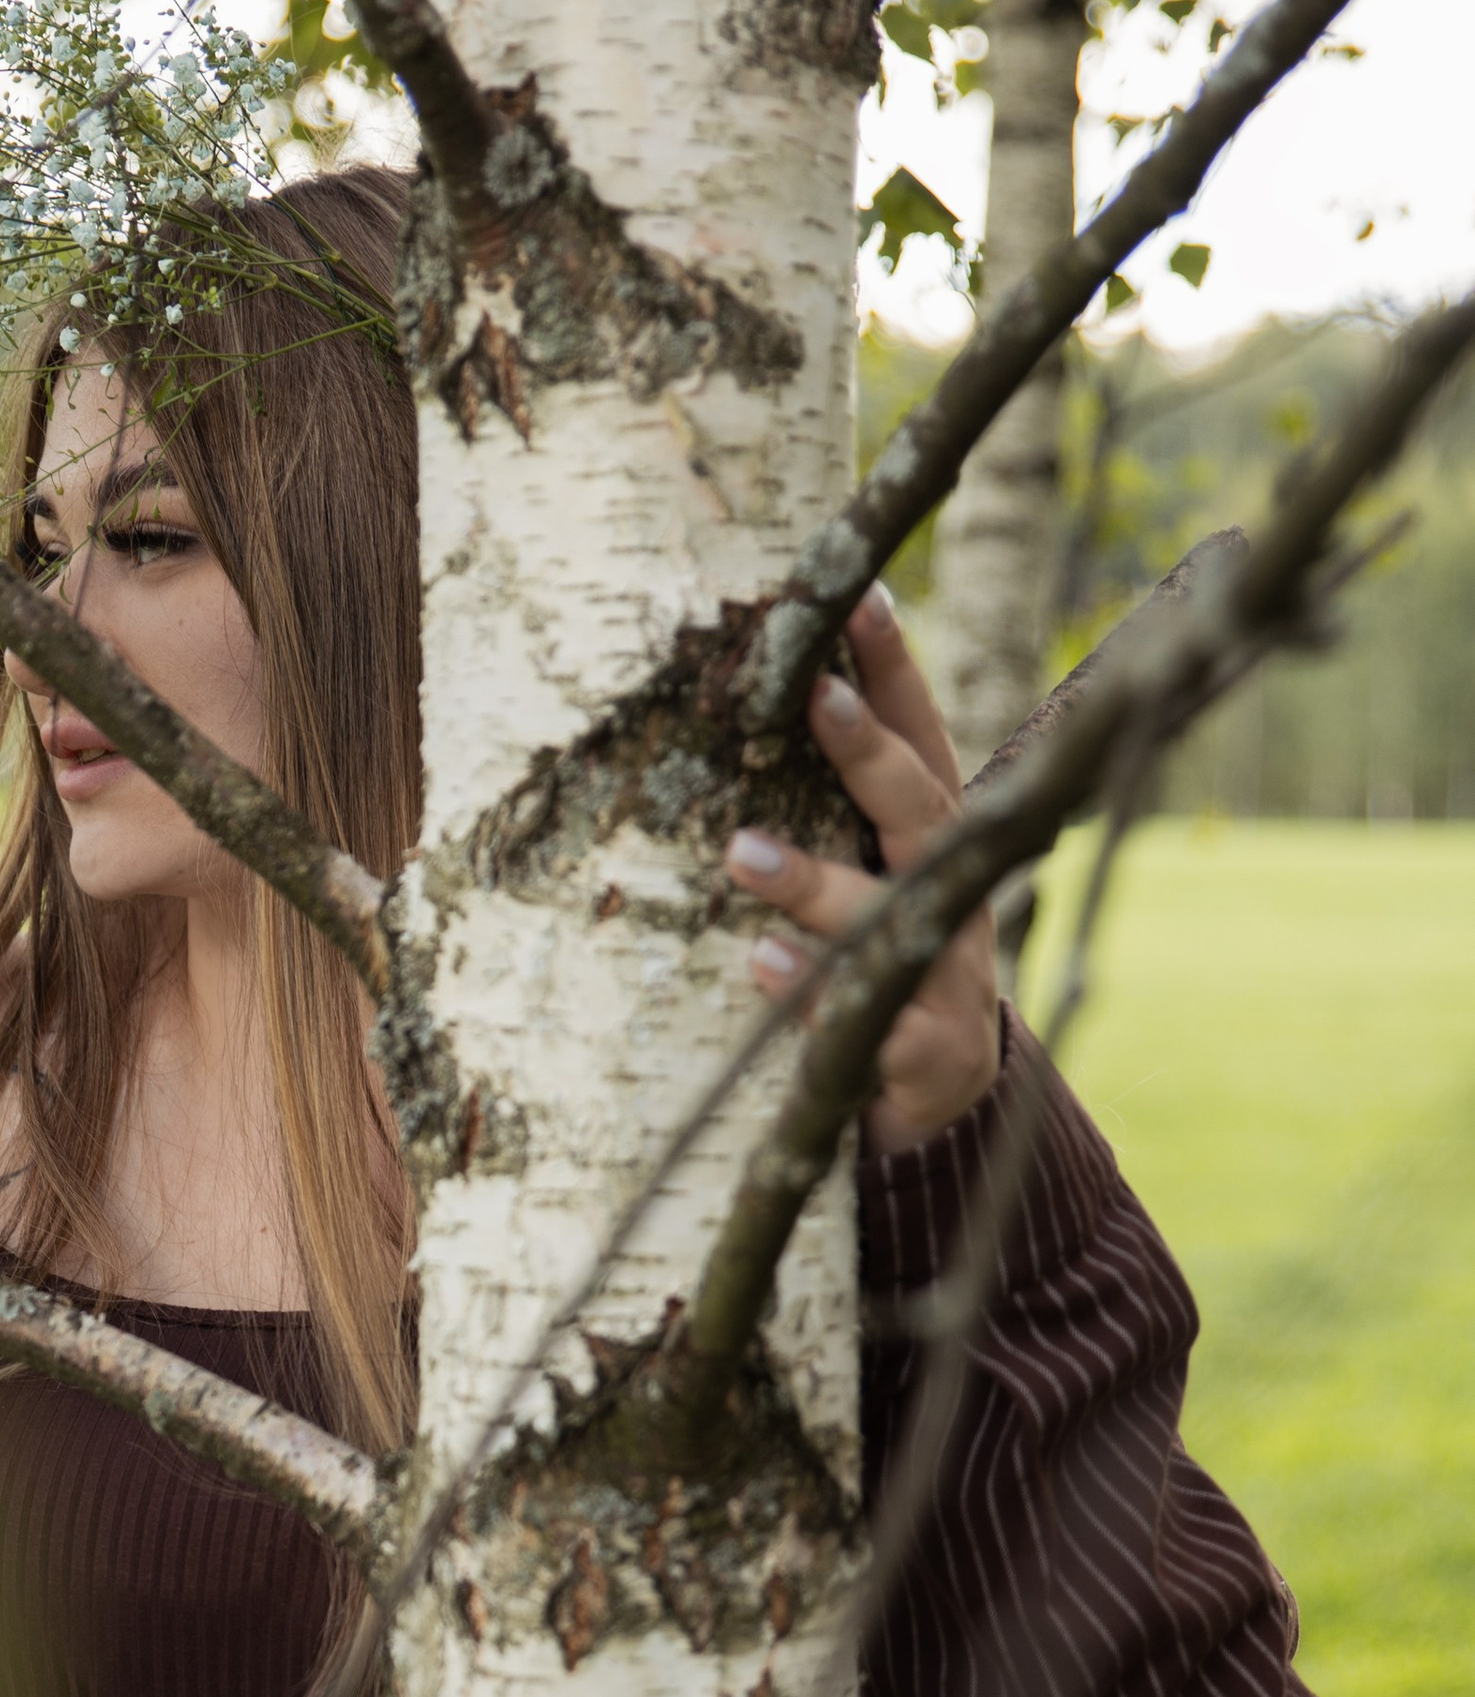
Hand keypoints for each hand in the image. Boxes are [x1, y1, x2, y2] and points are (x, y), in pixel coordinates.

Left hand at [719, 590, 1001, 1153]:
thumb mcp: (870, 871)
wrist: (946, 1099)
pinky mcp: (928, 1052)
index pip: (923, 738)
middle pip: (921, 810)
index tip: (861, 597)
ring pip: (892, 916)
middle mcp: (956, 890)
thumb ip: (834, 802)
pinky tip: (762, 962)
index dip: (896, 670)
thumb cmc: (886, 954)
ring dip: (816, 881)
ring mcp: (948, 972)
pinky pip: (874, 1020)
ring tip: (740, 851)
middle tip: (815, 694)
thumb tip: (764, 692)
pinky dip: (814, 991)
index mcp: (936, 838)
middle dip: (871, 752)